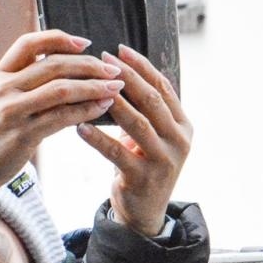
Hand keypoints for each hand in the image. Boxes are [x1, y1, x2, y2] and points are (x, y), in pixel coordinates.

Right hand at [0, 31, 123, 220]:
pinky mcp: (22, 136)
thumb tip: (54, 69)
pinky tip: (101, 109)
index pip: (29, 43)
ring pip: (62, 89)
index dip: (59, 38)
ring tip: (115, 87)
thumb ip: (17, 84)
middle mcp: (2, 89)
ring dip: (93, 86)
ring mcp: (11, 112)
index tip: (84, 42)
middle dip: (89, 64)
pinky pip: (62, 117)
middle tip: (113, 69)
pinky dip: (86, 110)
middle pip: (53, 64)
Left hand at [76, 45, 191, 235]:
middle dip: (126, 78)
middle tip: (103, 61)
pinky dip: (97, 138)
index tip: (119, 50)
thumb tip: (121, 70)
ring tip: (90, 87)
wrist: (144, 212)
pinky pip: (116, 153)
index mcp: (183, 124)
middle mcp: (179, 140)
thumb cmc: (143, 164)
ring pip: (136, 123)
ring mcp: (164, 160)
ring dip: (112, 103)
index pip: (163, 87)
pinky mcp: (143, 178)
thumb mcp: (151, 135)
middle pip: (151, 101)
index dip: (141, 66)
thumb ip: (144, 108)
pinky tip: (79, 127)